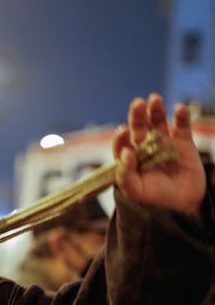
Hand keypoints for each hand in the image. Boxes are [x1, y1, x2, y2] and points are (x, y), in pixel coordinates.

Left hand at [113, 93, 205, 215]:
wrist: (182, 205)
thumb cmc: (154, 199)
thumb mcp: (134, 191)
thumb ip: (125, 174)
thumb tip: (126, 152)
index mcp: (130, 159)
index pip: (122, 143)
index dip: (121, 136)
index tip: (123, 132)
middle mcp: (145, 148)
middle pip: (139, 127)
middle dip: (137, 115)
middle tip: (137, 104)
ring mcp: (164, 143)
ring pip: (158, 122)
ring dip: (156, 110)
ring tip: (155, 99)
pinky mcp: (183, 143)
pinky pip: (182, 126)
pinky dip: (181, 116)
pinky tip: (179, 108)